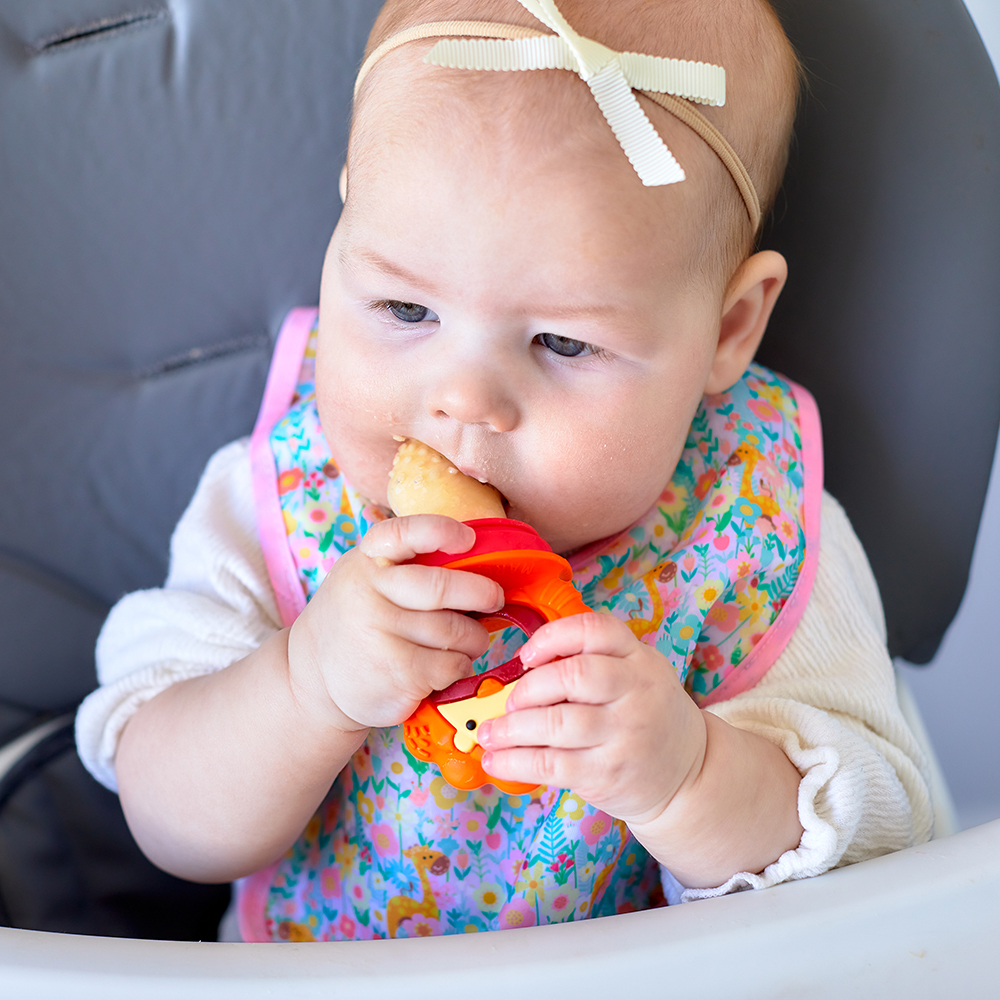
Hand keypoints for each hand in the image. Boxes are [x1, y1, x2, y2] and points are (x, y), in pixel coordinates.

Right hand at [286, 515, 503, 733]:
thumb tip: (475, 561)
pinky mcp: (397, 672)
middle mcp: (369, 593)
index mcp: (366, 560)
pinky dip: (461, 665)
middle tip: (494, 598)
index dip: (442, 531)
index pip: (405, 533)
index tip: (470, 539)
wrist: (312, 680)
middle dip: (481, 593)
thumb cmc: (355, 622)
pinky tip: (450, 665)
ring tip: (471, 641)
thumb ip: (405, 567)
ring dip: (474, 638)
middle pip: (441, 587)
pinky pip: (451, 663)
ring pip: (454, 630)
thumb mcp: (364, 579)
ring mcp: (381, 634)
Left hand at [477, 613, 706, 825]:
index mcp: (640, 658)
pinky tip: (496, 761)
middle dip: (528, 689)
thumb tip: (522, 670)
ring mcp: (625, 735)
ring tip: (490, 733)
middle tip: (509, 702)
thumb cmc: (648, 717)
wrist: (690, 775)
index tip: (525, 655)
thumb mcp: (638, 675)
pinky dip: (516, 762)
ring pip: (557, 723)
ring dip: (511, 729)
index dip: (551, 637)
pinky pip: (552, 765)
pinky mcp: (609, 773)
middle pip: (573, 676)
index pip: (594, 630)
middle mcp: (637, 692)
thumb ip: (594, 663)